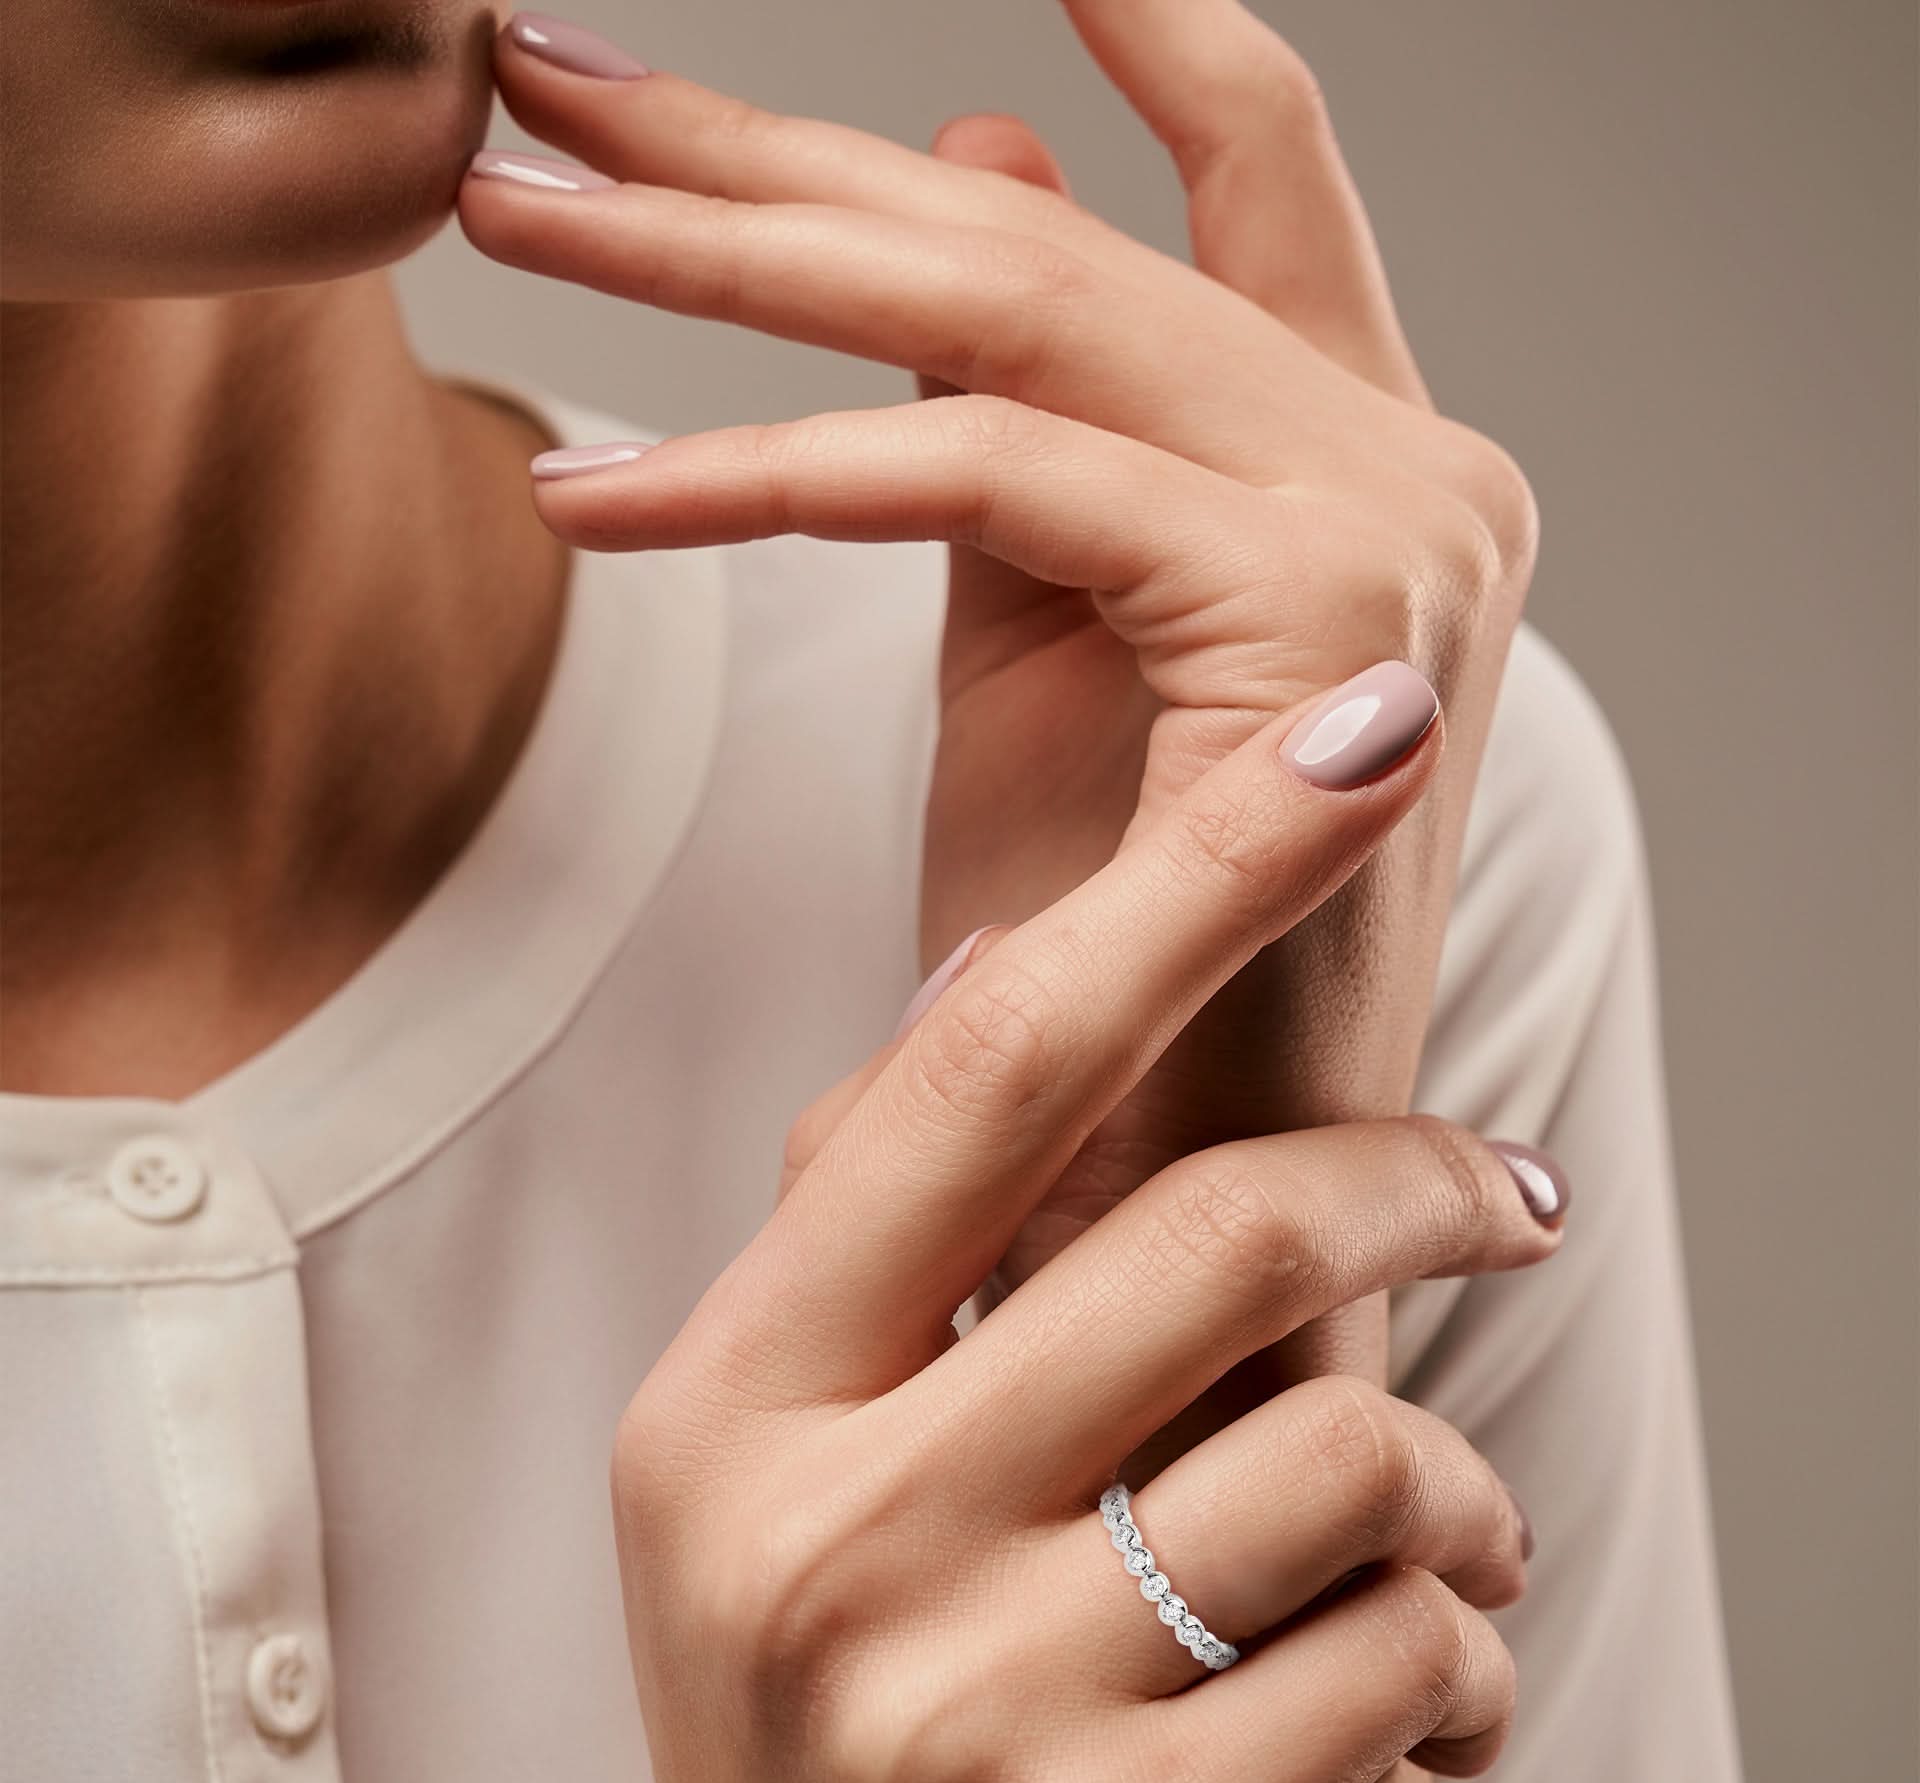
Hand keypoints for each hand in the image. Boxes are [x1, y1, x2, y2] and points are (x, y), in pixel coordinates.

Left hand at [459, 0, 1537, 1305]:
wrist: (1205, 1215)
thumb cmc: (1116, 963)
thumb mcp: (1051, 657)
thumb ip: (1026, 418)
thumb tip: (982, 173)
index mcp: (1368, 469)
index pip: (1255, 182)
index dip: (1159, 44)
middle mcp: (1414, 466)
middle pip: (1059, 236)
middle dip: (779, 156)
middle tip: (553, 81)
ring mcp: (1390, 525)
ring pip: (1017, 314)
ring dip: (730, 263)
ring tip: (520, 218)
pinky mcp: (1316, 609)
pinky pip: (1000, 475)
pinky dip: (783, 474)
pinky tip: (610, 496)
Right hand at [603, 706, 1556, 1782]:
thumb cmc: (831, 1712)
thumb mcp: (774, 1470)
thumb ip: (875, 1240)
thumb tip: (1004, 963)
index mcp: (732, 1398)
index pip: (986, 1063)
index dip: (1190, 873)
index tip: (1355, 743)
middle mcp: (823, 1536)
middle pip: (1216, 1232)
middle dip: (1419, 1181)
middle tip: (1510, 1188)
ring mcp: (965, 1710)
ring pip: (1353, 1455)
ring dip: (1455, 1483)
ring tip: (1442, 1536)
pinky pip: (1405, 1657)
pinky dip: (1459, 1657)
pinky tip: (1402, 1704)